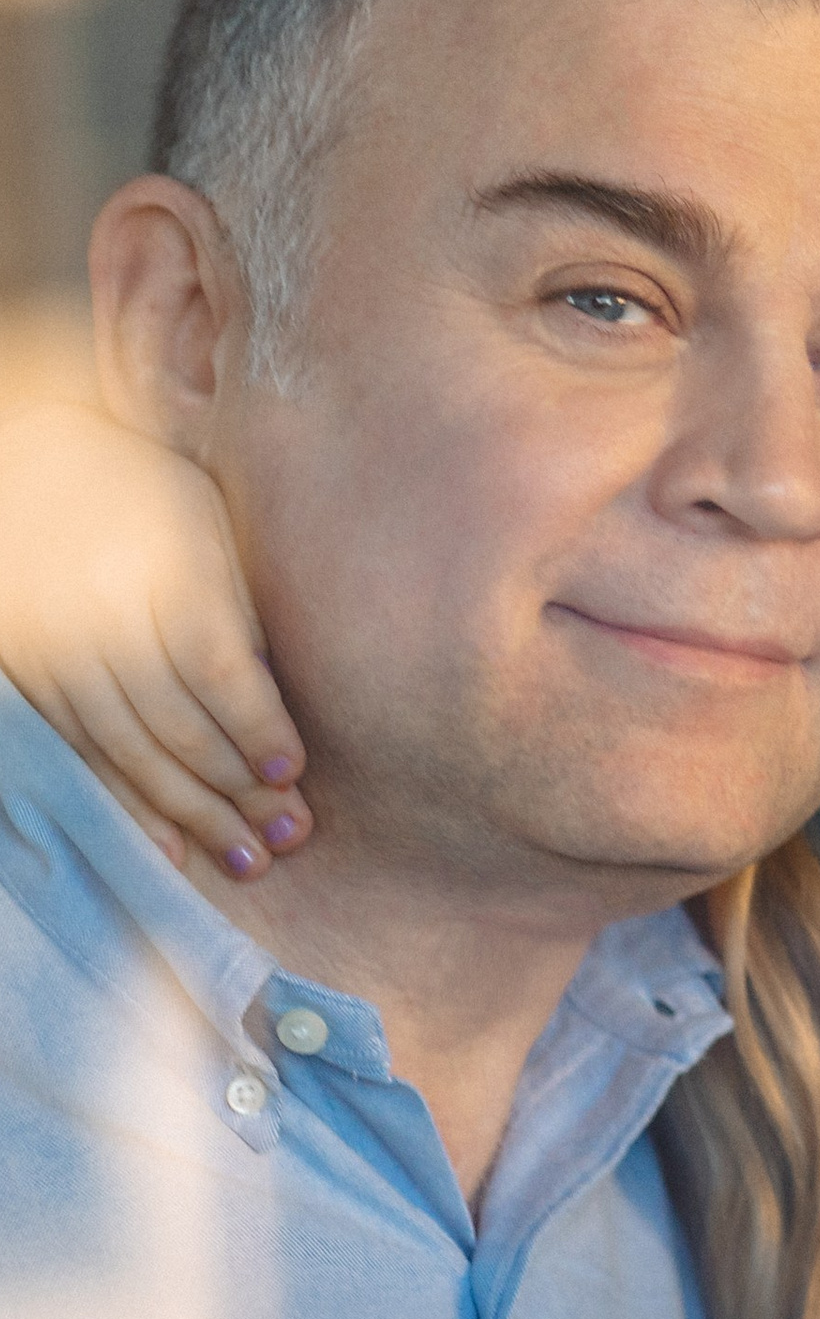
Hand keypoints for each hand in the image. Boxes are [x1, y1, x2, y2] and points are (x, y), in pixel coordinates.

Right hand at [0, 404, 309, 876]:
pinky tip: (169, 848)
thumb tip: (277, 698)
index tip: (292, 771)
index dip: (256, 725)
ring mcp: (56, 654)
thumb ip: (237, 608)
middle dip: (235, 790)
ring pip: (130, 750)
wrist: (29, 459)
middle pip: (176, 723)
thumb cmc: (147, 491)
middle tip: (287, 837)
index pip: (217, 667)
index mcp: (163, 574)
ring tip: (246, 859)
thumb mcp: (207, 527)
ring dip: (192, 813)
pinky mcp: (27, 678)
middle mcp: (102, 621)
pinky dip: (129, 805)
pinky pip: (82, 755)